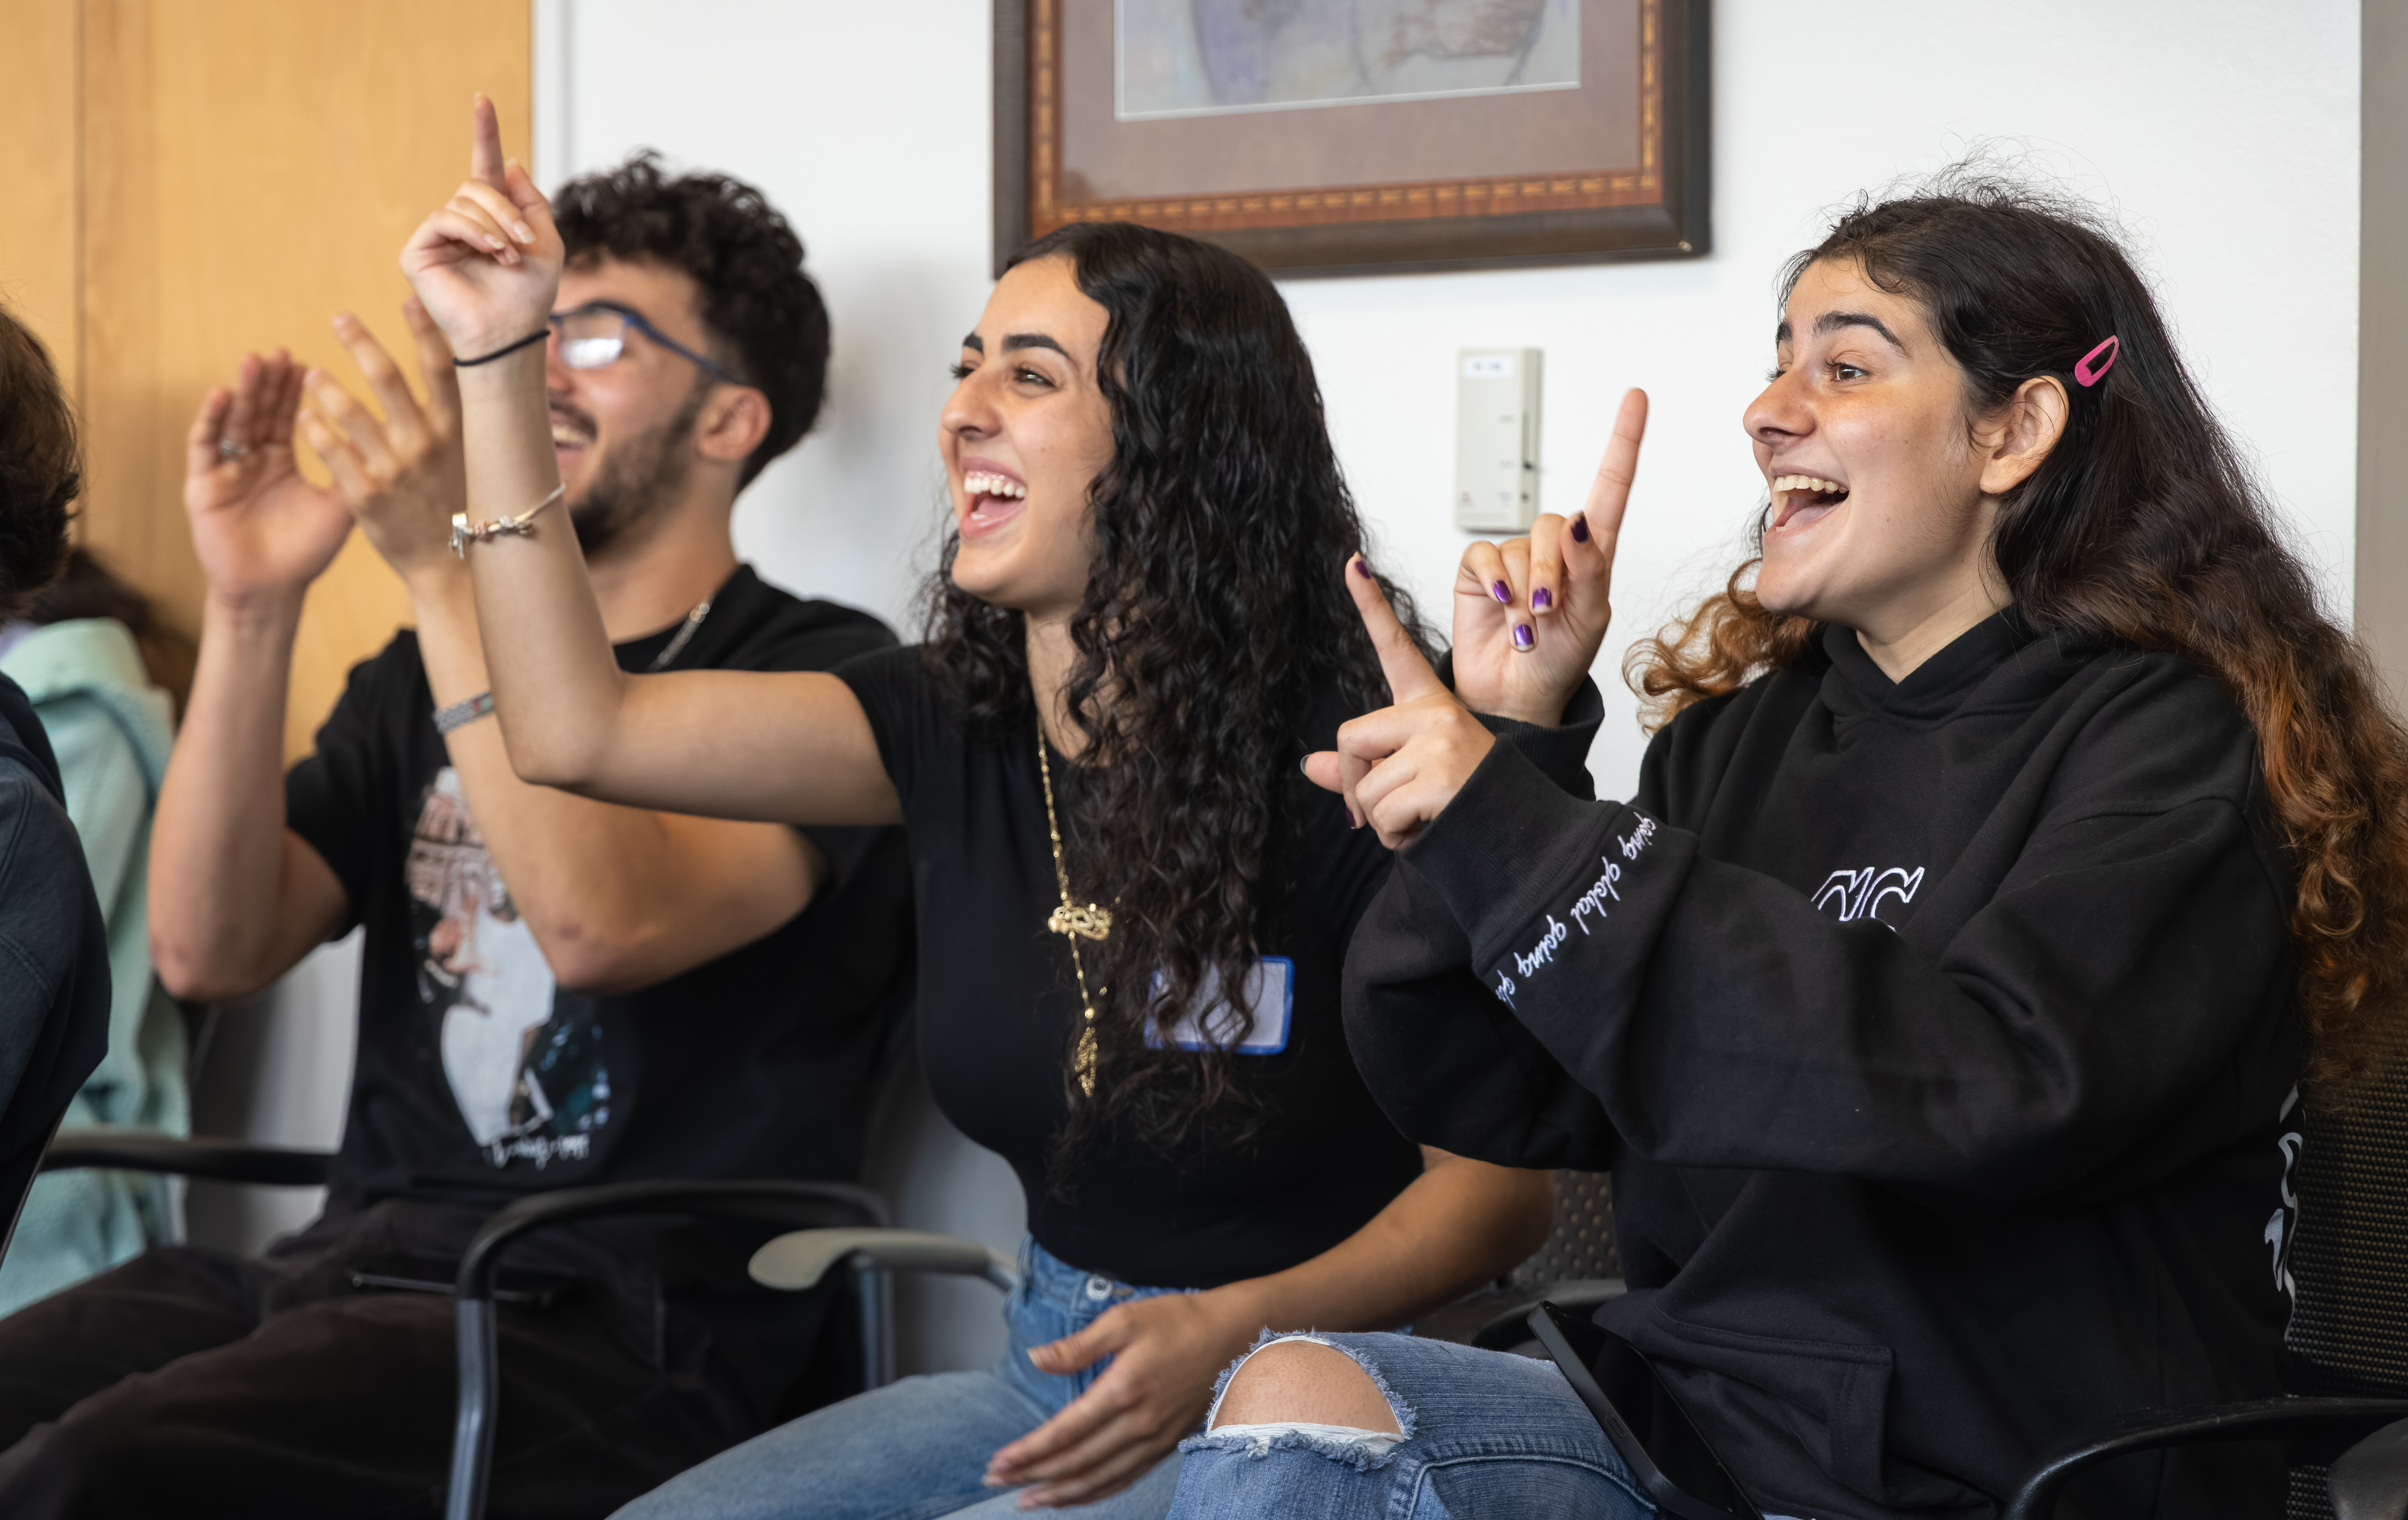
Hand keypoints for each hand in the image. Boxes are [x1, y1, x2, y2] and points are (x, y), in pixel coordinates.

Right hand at [182, 349, 354, 607]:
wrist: (272, 590)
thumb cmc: (305, 552)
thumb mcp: (338, 508)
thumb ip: (352, 473)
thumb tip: (384, 437)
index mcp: (280, 461)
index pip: (286, 416)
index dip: (291, 390)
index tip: (303, 362)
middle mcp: (251, 460)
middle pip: (259, 412)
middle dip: (267, 382)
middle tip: (279, 352)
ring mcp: (225, 470)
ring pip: (232, 422)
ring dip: (242, 391)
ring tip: (254, 360)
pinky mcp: (203, 485)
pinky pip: (204, 447)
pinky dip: (210, 421)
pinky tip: (220, 396)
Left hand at [297, 300, 467, 588]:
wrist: (450, 564)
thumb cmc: (462, 501)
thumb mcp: (475, 456)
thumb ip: (466, 414)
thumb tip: (476, 366)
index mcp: (458, 429)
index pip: (442, 367)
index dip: (425, 329)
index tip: (408, 297)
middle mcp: (427, 443)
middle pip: (388, 377)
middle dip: (360, 341)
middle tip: (339, 319)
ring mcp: (396, 468)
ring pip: (349, 411)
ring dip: (326, 386)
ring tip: (311, 374)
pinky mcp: (366, 495)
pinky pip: (331, 450)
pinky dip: (315, 428)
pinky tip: (305, 416)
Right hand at [398, 94, 560, 359]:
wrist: (513, 331)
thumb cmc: (531, 294)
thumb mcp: (547, 240)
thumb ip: (531, 200)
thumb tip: (509, 163)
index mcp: (491, 218)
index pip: (485, 168)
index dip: (484, 134)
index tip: (482, 100)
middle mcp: (462, 223)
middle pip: (477, 184)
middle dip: (506, 209)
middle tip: (523, 241)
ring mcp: (438, 236)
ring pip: (463, 201)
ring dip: (494, 226)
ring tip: (509, 257)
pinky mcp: (418, 251)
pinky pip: (444, 218)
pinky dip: (472, 233)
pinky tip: (490, 254)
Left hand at [982, 1291, 1254, 1508]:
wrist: (1236, 1336)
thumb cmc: (1180, 1321)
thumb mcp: (1124, 1318)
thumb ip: (1077, 1345)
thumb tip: (1035, 1358)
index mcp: (1123, 1389)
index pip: (1065, 1432)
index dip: (1028, 1452)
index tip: (999, 1461)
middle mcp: (1139, 1423)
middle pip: (1077, 1462)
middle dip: (1033, 1476)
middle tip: (998, 1481)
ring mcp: (1155, 1439)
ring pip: (1100, 1479)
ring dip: (1061, 1494)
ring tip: (1028, 1501)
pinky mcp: (1167, 1444)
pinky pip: (1125, 1479)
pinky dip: (1096, 1493)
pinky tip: (1075, 1497)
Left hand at [1304, 559, 1496, 849]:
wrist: (1514, 837)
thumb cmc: (1461, 804)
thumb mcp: (1406, 779)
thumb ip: (1358, 769)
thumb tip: (1309, 765)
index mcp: (1429, 705)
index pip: (1396, 647)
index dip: (1371, 605)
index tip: (1352, 562)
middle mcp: (1435, 713)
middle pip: (1351, 737)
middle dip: (1356, 786)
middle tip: (1386, 811)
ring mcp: (1439, 739)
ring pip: (1364, 785)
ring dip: (1380, 820)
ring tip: (1418, 821)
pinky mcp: (1438, 773)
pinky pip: (1381, 812)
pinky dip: (1394, 837)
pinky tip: (1425, 831)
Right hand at [1449, 388, 1646, 725]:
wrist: (1517, 696)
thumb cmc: (1561, 660)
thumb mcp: (1590, 618)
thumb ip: (1589, 567)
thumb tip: (1577, 518)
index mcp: (1593, 554)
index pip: (1611, 487)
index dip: (1622, 442)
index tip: (1635, 398)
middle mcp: (1554, 548)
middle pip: (1553, 525)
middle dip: (1551, 571)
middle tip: (1548, 614)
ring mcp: (1515, 558)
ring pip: (1518, 547)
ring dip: (1524, 591)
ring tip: (1528, 626)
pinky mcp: (1478, 570)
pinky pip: (1483, 556)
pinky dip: (1492, 582)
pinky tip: (1500, 607)